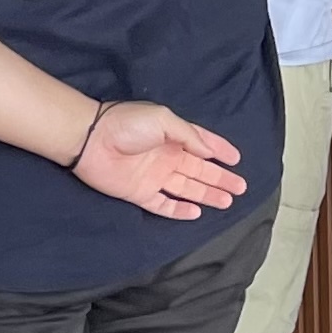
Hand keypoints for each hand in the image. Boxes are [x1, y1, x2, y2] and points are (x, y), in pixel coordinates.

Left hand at [71, 101, 248, 220]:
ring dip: (207, 194)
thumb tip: (208, 154)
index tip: (237, 160)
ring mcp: (154, 176)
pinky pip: (164, 204)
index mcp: (173, 136)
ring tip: (227, 201)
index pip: (203, 144)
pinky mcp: (140, 193)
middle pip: (200, 171)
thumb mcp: (163, 120)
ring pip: (187, 189)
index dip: (220, 151)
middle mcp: (167, 157)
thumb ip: (189, 136)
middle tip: (241, 188)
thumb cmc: (127, 124)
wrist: (91, 140)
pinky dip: (180, 210)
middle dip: (221, 179)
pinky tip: (195, 212)